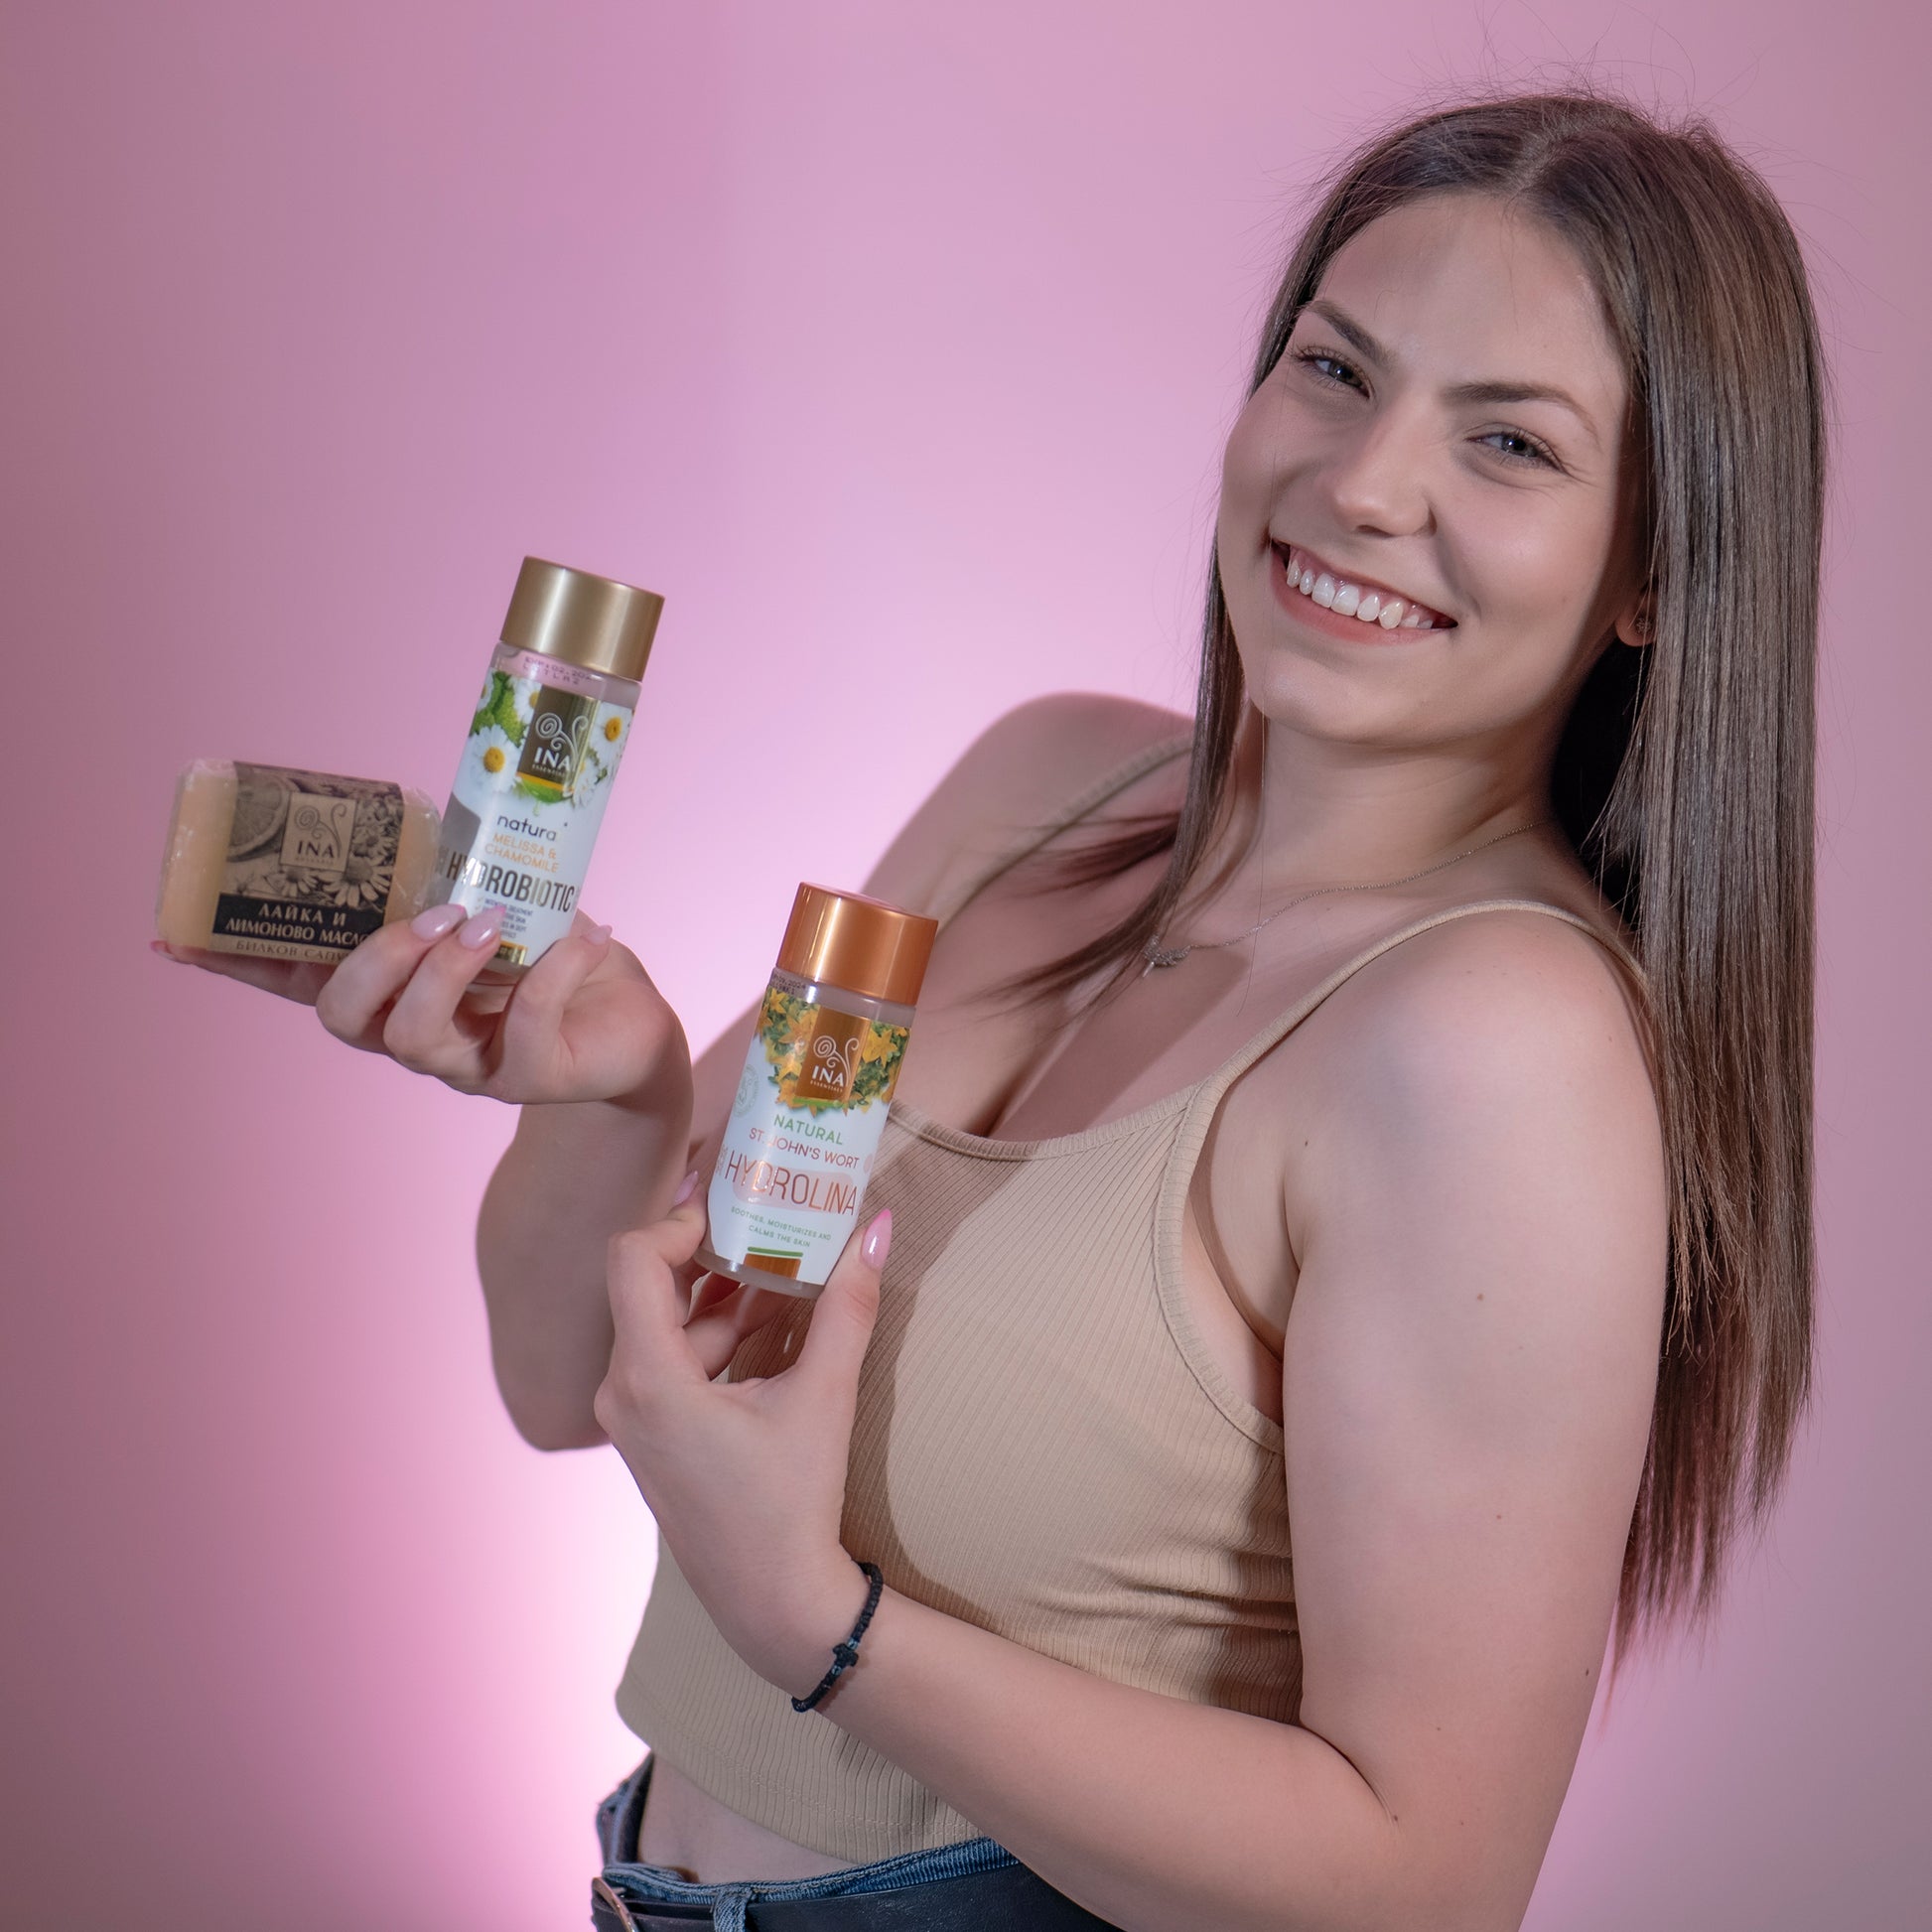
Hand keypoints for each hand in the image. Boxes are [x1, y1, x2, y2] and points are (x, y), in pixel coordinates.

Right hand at [153, 905, 687, 1109]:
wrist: (630, 1022)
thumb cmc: (549, 955)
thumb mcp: (496, 904)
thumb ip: (450, 872)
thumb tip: (412, 806)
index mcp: (393, 993)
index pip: (301, 985)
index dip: (241, 966)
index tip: (177, 936)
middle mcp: (417, 1037)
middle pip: (347, 1022)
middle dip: (374, 963)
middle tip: (429, 914)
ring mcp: (470, 1066)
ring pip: (417, 1039)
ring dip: (446, 971)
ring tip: (488, 921)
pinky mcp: (533, 1077)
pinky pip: (526, 1030)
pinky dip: (555, 972)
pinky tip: (585, 933)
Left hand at [593, 1180, 890, 1697]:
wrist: (771, 1601)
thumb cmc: (791, 1503)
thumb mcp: (824, 1396)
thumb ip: (848, 1305)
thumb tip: (876, 1226)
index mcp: (649, 1378)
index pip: (632, 1258)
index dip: (679, 1221)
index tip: (736, 1211)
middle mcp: (621, 1392)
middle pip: (648, 1286)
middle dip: (713, 1255)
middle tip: (770, 1225)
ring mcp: (628, 1418)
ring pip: (663, 1324)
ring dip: (721, 1297)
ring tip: (787, 1277)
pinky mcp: (648, 1434)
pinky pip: (669, 1360)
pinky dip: (715, 1337)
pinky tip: (774, 1328)